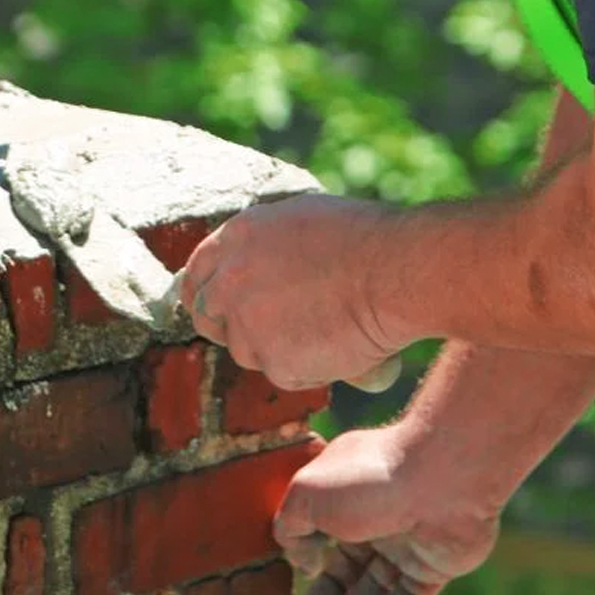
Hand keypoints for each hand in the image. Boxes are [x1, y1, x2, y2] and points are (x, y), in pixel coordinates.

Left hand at [179, 193, 401, 388]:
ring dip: (277, 348)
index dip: (208, 291)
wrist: (397, 271)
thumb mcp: (300, 220)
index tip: (219, 306)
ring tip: (325, 326)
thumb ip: (265, 246)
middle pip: (207, 316)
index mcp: (237, 236)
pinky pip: (285, 373)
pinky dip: (309, 367)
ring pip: (248, 350)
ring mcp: (247, 324)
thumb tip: (257, 269)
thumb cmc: (367, 240)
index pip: (198, 272)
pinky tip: (339, 343)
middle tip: (268, 331)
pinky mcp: (273, 362)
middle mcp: (230, 280)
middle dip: (231, 327)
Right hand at [274, 424, 501, 594]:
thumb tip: (306, 563)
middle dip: (329, 593)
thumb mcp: (307, 493)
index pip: (321, 540)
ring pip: (372, 591)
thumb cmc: (370, 478)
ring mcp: (404, 547)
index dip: (307, 564)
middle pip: (346, 571)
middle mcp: (374, 522)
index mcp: (345, 497)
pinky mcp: (431, 570)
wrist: (441, 478)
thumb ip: (290, 527)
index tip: (298, 583)